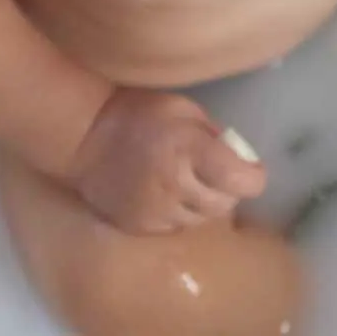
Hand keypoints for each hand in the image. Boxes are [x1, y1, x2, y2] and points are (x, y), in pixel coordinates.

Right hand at [67, 88, 265, 234]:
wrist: (84, 137)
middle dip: (229, 190)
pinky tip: (167, 193)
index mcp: (189, 150)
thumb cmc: (137, 113)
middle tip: (218, 172)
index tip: (249, 167)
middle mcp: (176, 186)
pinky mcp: (141, 227)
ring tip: (190, 182)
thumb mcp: (182, 108)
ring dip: (204, 204)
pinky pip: (175, 228)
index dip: (252, 175)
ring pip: (201, 220)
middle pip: (225, 205)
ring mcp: (157, 212)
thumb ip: (212, 132)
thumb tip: (235, 155)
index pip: (241, 180)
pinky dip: (179, 214)